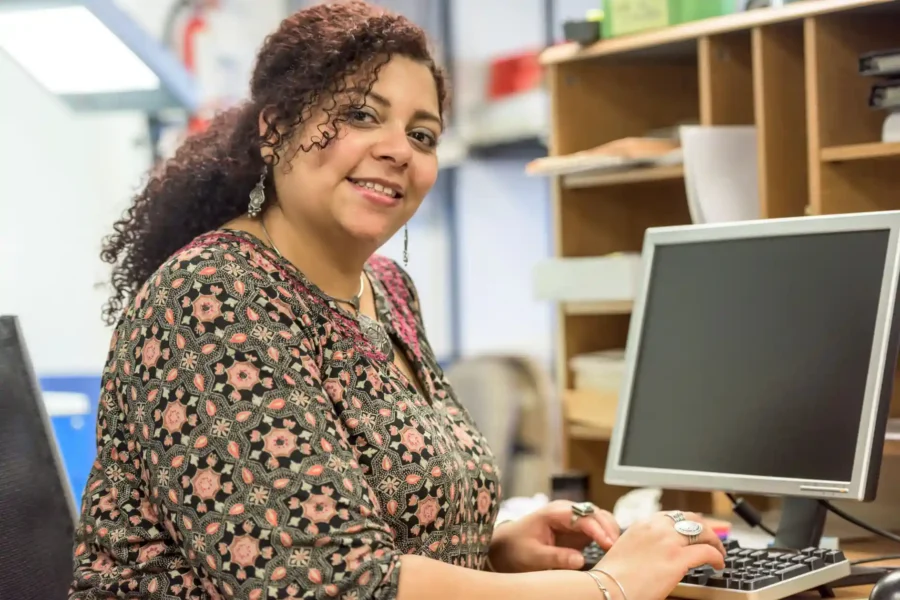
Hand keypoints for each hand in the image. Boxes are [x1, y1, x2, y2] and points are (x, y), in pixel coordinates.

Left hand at [487, 500, 619, 572]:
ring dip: (611, 531)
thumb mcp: (533, 556)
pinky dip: (608, 536)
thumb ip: (556, 557)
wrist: (507, 546)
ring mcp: (574, 519)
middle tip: (618, 548)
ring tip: (619, 549)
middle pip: (596, 514)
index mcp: (554, 512)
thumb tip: (580, 560)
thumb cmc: (517, 548)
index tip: (609, 544)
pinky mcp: (578, 529)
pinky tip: (613, 548)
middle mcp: (567, 511)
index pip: (583, 516)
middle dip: (609, 529)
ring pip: (600, 519)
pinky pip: (598, 528)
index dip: (598, 529)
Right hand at [591, 511, 726, 599]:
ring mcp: (668, 542)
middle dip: (705, 528)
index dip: (689, 523)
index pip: (674, 515)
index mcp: (643, 524)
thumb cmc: (613, 576)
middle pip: (691, 518)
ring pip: (703, 532)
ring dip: (715, 541)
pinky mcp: (678, 559)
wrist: (607, 588)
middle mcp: (656, 528)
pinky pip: (707, 552)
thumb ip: (645, 544)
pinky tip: (718, 564)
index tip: (695, 530)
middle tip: (712, 539)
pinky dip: (717, 557)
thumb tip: (659, 552)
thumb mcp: (628, 549)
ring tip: (718, 552)